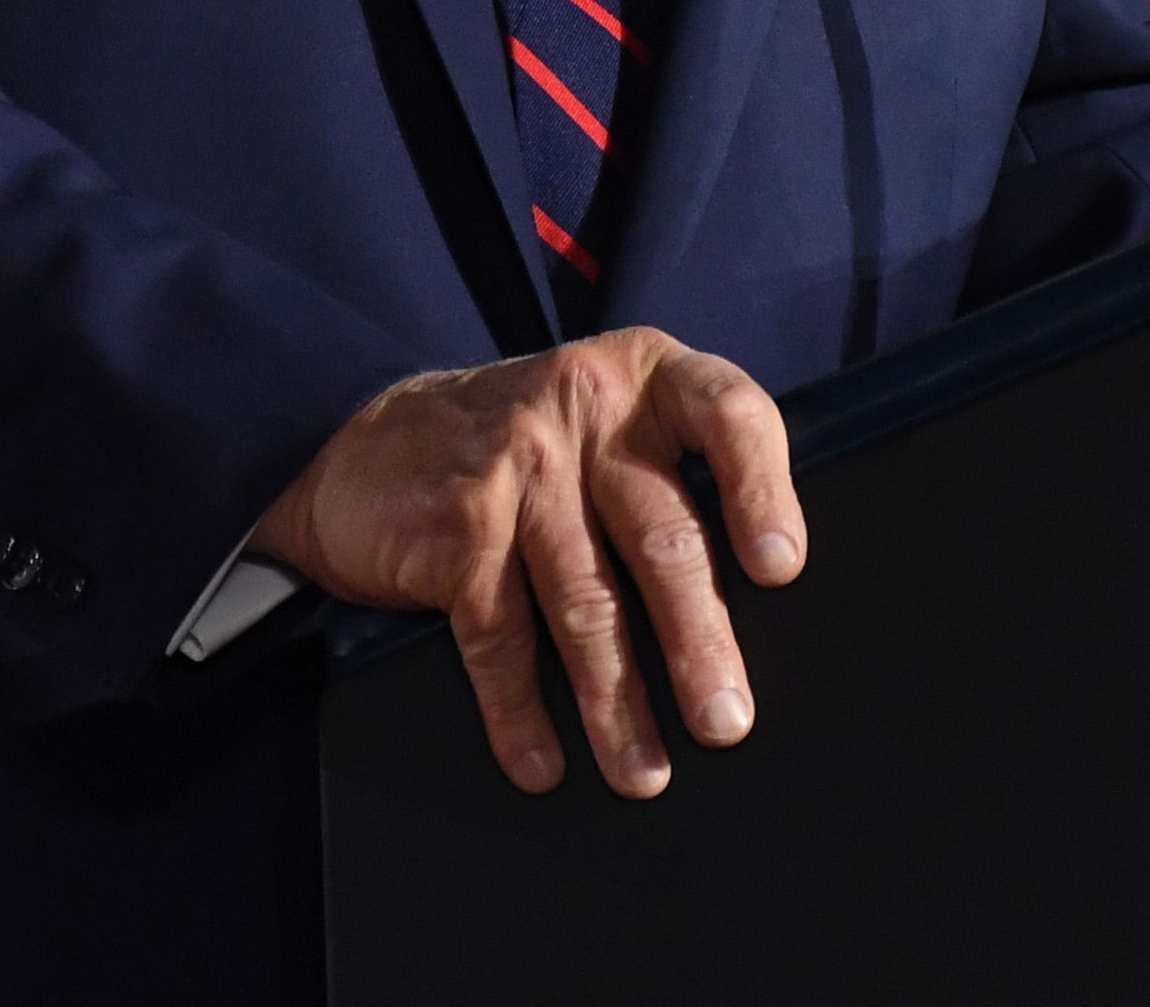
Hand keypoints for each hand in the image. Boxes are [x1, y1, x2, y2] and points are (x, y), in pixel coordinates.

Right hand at [250, 326, 804, 797]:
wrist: (368, 450)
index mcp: (646, 376)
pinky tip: (542, 762)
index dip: (762, 490)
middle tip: (726, 722)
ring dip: (616, 701)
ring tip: (644, 772)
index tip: (780, 570)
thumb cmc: (525, 455)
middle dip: (697, 642)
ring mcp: (516, 461)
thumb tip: (758, 610)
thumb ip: (673, 476)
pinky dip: (520, 710)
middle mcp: (584, 406)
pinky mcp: (457, 521)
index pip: (728, 412)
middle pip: (661, 534)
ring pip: (584, 598)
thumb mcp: (606, 425)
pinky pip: (499, 633)